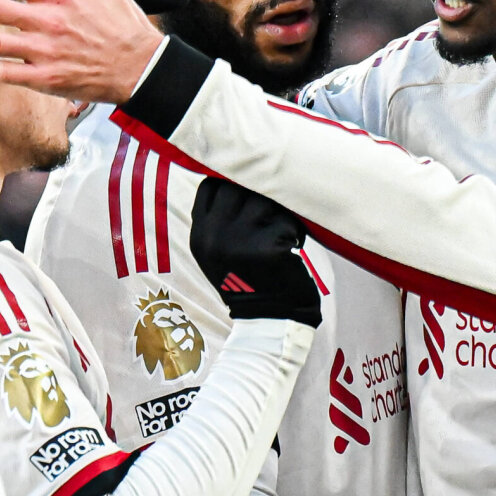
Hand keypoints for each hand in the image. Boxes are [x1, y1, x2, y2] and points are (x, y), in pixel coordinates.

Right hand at [190, 177, 322, 327]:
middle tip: (271, 214)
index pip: (210, 186)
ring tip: (282, 234)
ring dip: (280, 213)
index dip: (232, 182)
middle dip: (259, 194)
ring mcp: (239, 241)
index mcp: (200, 236)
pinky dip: (295, 231)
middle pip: (237, 186)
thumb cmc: (249, 280)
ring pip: (265, 200)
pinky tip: (292, 249)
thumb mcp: (219, 252)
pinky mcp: (268, 248)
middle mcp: (213, 236)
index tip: (248, 192)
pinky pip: (287, 221)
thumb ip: (220, 219)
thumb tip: (237, 174)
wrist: (269, 321)